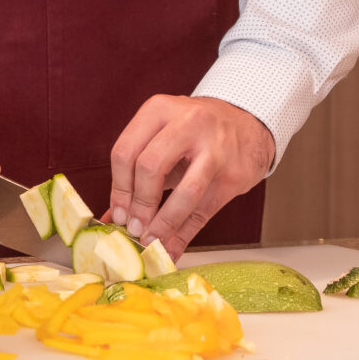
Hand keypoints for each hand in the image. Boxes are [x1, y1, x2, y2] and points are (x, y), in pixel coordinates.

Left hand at [105, 95, 273, 256]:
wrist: (247, 124)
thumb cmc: (196, 132)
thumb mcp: (164, 136)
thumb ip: (136, 171)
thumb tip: (111, 216)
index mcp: (160, 109)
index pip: (126, 151)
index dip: (118, 188)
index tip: (117, 214)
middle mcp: (187, 122)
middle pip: (150, 167)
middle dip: (139, 205)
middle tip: (133, 228)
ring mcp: (215, 148)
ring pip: (184, 192)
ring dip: (163, 224)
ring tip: (151, 242)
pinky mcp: (233, 174)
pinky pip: (204, 210)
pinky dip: (184, 235)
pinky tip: (172, 250)